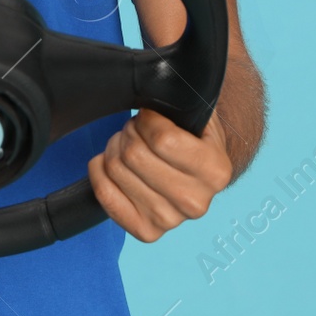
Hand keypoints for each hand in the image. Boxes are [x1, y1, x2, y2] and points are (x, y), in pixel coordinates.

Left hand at [87, 109, 232, 242]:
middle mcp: (196, 203)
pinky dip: (98, 172)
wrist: (197, 173)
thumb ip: (181, 101)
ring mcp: (170, 221)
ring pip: (117, 170)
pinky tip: (108, 162)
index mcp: (216, 172)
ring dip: (115, 148)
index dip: (147, 120)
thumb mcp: (198, 114)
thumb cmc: (193, 137)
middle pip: (134, 155)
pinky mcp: (147, 232)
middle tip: (136, 129)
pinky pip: (105, 196)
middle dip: (129, 132)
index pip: (162, 139)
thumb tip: (155, 83)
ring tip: (130, 145)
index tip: (150, 116)